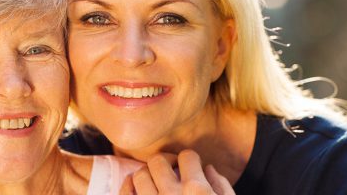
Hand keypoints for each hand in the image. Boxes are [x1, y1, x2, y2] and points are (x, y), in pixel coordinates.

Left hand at [120, 149, 234, 194]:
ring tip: (155, 184)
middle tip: (171, 172)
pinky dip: (128, 187)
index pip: (187, 156)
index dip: (190, 161)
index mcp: (197, 190)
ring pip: (139, 175)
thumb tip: (208, 170)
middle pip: (159, 160)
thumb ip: (222, 187)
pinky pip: (125, 192)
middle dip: (166, 164)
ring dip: (147, 177)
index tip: (190, 168)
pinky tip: (137, 189)